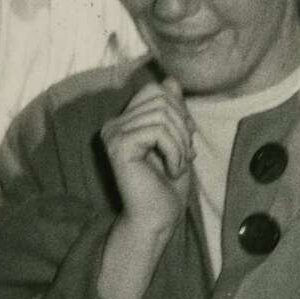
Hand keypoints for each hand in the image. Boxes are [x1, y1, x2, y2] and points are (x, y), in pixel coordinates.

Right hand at [101, 78, 194, 239]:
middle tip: (186, 154)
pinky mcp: (118, 146)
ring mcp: (113, 134)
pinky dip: (175, 151)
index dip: (179, 108)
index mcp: (125, 121)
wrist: (158, 218)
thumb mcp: (176, 140)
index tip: (186, 137)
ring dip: (181, 142)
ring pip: (161, 115)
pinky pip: (157, 131)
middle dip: (183, 125)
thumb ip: (171, 110)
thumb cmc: (167, 185)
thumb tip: (170, 80)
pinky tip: (172, 170)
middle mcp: (113, 125)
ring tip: (180, 164)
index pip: (155, 89)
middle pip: (160, 98)